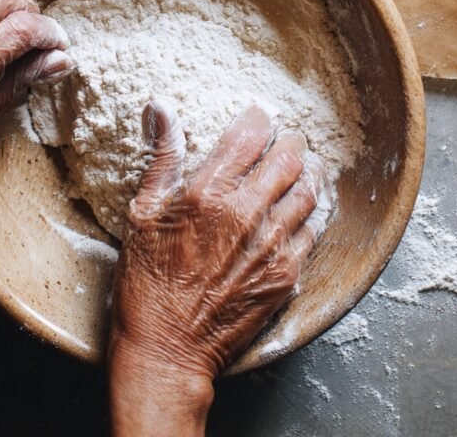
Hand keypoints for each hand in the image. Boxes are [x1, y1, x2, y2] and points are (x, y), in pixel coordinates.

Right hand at [108, 102, 329, 436]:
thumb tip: (159, 108)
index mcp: (208, 193)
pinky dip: (314, 211)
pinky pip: (313, 231)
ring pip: (307, 191)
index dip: (259, 118)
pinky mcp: (285, 275)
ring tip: (304, 165)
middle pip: (287, 158)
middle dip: (290, 142)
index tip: (260, 115)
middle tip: (287, 138)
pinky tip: (307, 206)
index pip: (249, 136)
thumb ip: (161, 157)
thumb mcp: (142, 212)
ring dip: (308, 172)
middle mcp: (245, 213)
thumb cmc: (147, 282)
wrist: (167, 349)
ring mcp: (271, 245)